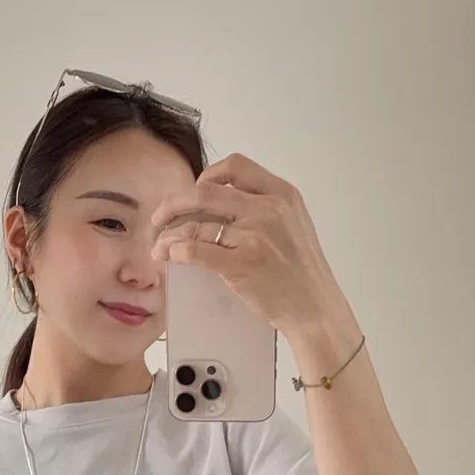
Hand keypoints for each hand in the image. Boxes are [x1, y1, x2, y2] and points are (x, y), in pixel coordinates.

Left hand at [150, 153, 347, 335]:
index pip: (236, 166)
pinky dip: (175, 251)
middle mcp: (269, 209)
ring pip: (195, 222)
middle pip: (206, 191)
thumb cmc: (303, 273)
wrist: (316, 308)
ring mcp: (255, 236)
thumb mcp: (294, 224)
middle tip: (161, 218)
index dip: (208, 175)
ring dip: (169, 233)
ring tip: (159, 244)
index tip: (195, 191)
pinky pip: (195, 250)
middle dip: (174, 203)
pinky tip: (168, 257)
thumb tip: (223, 202)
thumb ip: (265, 207)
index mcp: (282, 194)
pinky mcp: (242, 264)